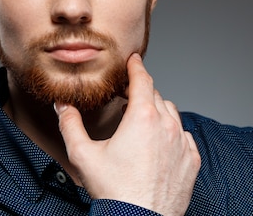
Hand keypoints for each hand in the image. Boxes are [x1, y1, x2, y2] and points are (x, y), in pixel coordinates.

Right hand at [55, 53, 200, 215]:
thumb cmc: (113, 192)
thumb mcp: (83, 155)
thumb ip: (70, 124)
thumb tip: (62, 106)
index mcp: (143, 117)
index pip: (143, 80)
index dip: (136, 67)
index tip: (134, 60)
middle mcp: (167, 125)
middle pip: (156, 96)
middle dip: (143, 92)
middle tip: (129, 97)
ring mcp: (182, 143)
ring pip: (172, 114)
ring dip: (158, 111)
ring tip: (143, 120)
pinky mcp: (191, 161)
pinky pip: (184, 137)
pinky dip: (172, 134)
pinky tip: (159, 144)